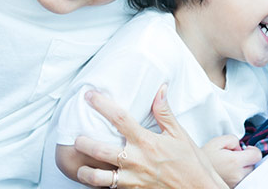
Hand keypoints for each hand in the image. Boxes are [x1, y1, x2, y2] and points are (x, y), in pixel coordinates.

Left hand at [73, 85, 227, 188]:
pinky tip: (98, 179)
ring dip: (85, 171)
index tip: (90, 96)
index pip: (119, 118)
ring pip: (98, 177)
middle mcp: (136, 160)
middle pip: (100, 150)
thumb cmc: (192, 163)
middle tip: (76, 137)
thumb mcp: (180, 134)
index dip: (101, 105)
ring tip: (80, 166)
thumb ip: (165, 112)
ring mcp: (133, 179)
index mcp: (147, 141)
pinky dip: (101, 185)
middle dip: (83, 142)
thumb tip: (160, 88)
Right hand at [202, 136, 261, 187]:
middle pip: (253, 165)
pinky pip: (241, 180)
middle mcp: (237, 175)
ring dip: (242, 168)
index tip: (246, 149)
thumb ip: (233, 139)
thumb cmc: (204, 156)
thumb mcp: (217, 141)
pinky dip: (237, 175)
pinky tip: (227, 171)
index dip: (252, 150)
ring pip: (247, 173)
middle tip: (232, 156)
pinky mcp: (231, 187)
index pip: (257, 155)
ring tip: (228, 165)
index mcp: (235, 161)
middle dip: (245, 159)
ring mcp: (235, 183)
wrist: (191, 172)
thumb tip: (240, 147)